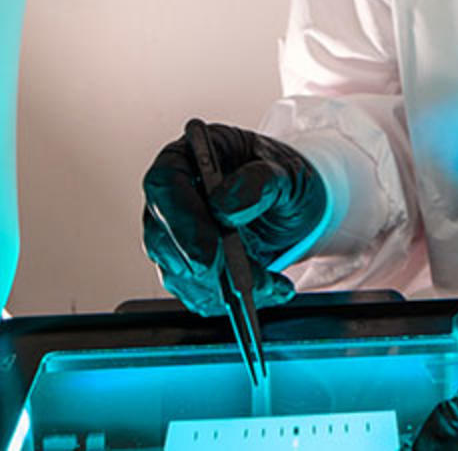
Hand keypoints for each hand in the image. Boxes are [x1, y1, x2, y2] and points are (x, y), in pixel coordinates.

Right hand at [140, 122, 328, 315]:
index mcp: (189, 156)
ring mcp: (177, 234)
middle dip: (201, 267)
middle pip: (162, 237)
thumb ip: (259, 181)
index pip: (164, 185)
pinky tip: (267, 289)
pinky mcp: (189, 266)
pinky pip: (197, 292)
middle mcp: (175, 195)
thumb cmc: (283, 177)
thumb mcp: (287, 170)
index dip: (180, 221)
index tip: (209, 251)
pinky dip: (230, 300)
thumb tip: (225, 203)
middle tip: (240, 283)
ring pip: (177, 273)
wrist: (294, 205)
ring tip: (268, 285)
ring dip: (221, 289)